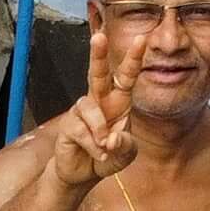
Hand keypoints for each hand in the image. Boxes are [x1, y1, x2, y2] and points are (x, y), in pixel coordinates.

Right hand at [47, 27, 141, 191]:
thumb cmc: (108, 155)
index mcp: (119, 101)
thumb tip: (110, 139)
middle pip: (97, 74)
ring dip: (100, 129)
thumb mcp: (125, 154)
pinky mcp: (69, 124)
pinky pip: (81, 129)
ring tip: (104, 147)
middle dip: (98, 55)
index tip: (141, 38)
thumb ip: (124, 146)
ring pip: (89, 107)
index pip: (126, 76)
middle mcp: (100, 101)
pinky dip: (92, 145)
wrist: (83, 174)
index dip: (133, 58)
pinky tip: (97, 153)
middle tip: (98, 37)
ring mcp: (82, 112)